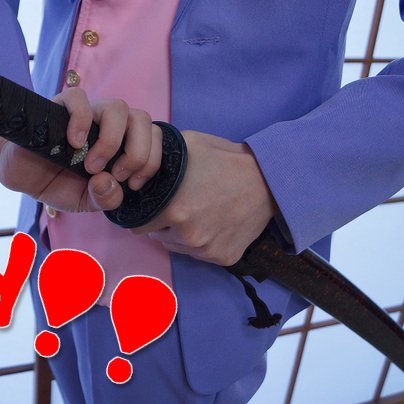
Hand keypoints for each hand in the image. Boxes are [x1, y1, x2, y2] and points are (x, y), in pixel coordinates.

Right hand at [0, 87, 162, 212]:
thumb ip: (104, 199)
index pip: (155, 138)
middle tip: (116, 174)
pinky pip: (80, 98)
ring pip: (119, 107)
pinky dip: (81, 120)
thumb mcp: (84, 202)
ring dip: (111, 140)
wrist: (16, 170)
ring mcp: (87, 113)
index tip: (132, 183)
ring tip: (93, 165)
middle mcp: (110, 125)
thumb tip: (111, 183)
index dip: (151, 160)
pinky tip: (74, 143)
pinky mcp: (61, 105)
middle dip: (137, 152)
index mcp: (123, 145)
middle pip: (143, 119)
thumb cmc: (55, 182)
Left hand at [130, 130, 277, 265]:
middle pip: (158, 236)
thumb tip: (135, 165)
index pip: (140, 224)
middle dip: (163, 223)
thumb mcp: (187, 145)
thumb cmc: (225, 159)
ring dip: (181, 234)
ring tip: (199, 212)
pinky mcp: (224, 258)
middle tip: (181, 205)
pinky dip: (203, 242)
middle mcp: (187, 235)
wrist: (268, 179)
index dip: (144, 213)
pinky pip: (200, 254)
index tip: (152, 206)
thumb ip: (156, 158)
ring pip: (179, 246)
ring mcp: (206, 250)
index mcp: (173, 210)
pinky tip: (215, 222)